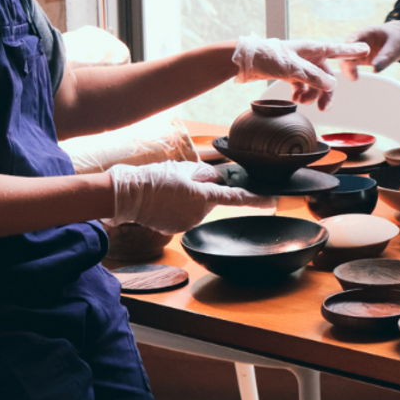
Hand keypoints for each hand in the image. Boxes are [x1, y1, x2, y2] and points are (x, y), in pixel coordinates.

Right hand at [108, 160, 275, 234]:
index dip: (256, 199)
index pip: (236, 198)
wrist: (126, 196)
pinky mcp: (175, 230)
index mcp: (203, 197)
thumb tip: (215, 179)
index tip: (272, 201)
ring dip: (188, 199)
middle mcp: (198, 215)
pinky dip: (177, 209)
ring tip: (167, 191)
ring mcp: (186, 225)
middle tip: (181, 181)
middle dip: (202, 191)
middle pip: (210, 200)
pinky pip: (184, 217)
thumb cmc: (154, 178)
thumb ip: (205, 174)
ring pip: (197, 208)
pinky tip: (162, 202)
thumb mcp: (183, 168)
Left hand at [231, 37, 370, 108]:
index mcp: (313, 48)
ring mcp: (300, 64)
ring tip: (301, 102)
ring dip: (311, 94)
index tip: (366, 50)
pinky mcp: (291, 72)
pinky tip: (294, 99)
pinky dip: (301, 93)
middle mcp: (309, 55)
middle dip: (325, 91)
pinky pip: (303, 85)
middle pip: (326, 75)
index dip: (351, 52)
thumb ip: (313, 77)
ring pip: (314, 83)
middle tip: (324, 108)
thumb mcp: (292, 68)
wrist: (246, 61)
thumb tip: (331, 85)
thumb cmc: (269, 56)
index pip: (337, 50)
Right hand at [344, 20, 399, 75]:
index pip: (350, 42)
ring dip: (346, 69)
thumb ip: (385, 57)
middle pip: (344, 52)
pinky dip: (349, 72)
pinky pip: (349, 65)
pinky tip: (354, 77)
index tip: (352, 64)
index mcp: (364, 33)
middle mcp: (357, 41)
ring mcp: (356, 50)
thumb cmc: (397, 39)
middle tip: (353, 76)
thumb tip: (375, 70)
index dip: (348, 52)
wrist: (399, 38)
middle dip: (345, 63)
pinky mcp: (358, 59)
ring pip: (344, 60)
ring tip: (354, 78)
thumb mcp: (395, 47)